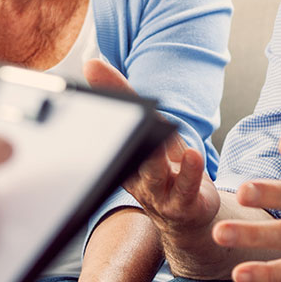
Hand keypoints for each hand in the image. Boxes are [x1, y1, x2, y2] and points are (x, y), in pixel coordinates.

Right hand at [84, 59, 219, 237]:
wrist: (186, 218)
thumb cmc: (164, 168)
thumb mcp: (148, 128)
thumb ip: (123, 95)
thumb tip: (92, 64)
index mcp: (120, 157)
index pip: (107, 129)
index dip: (99, 105)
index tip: (88, 73)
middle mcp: (135, 176)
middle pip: (125, 152)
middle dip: (121, 133)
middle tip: (118, 116)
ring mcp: (159, 192)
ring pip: (152, 173)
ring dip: (153, 158)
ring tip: (155, 140)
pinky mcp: (184, 203)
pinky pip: (185, 187)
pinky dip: (189, 171)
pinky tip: (191, 154)